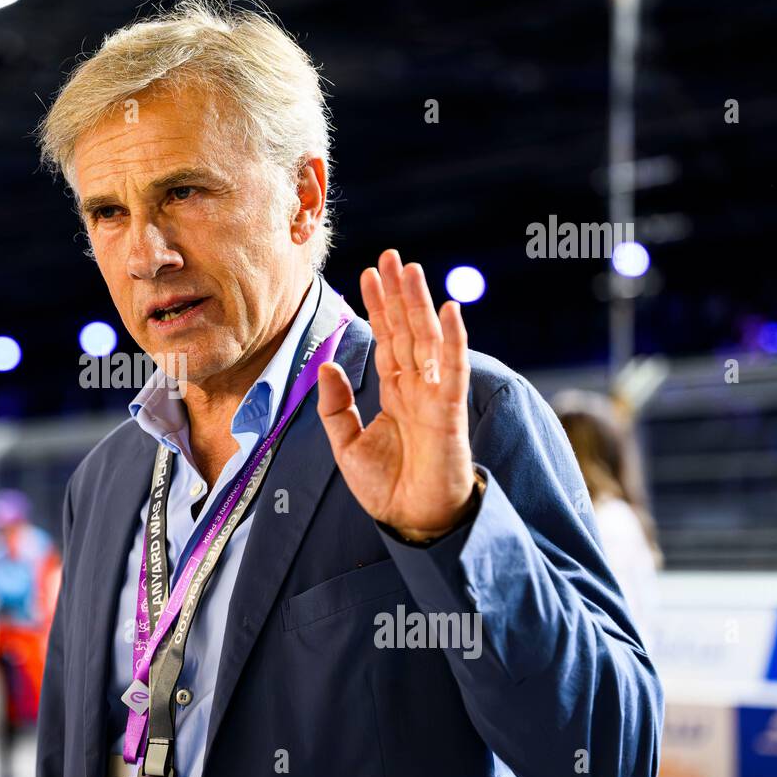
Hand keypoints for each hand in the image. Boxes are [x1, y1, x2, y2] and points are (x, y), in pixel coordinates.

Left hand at [317, 250, 476, 541]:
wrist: (412, 521)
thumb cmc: (387, 487)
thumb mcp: (346, 444)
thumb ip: (336, 406)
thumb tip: (326, 365)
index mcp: (394, 392)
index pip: (385, 339)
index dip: (377, 307)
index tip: (368, 273)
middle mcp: (416, 387)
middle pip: (405, 330)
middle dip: (397, 293)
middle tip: (390, 256)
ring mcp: (434, 396)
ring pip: (425, 340)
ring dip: (419, 304)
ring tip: (410, 269)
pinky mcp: (448, 412)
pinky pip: (450, 369)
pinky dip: (451, 340)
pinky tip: (448, 310)